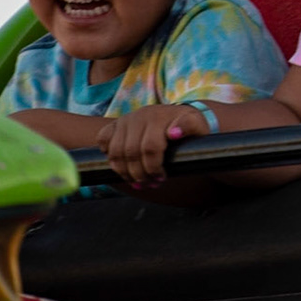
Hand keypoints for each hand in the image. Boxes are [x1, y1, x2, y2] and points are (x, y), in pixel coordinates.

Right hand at [97, 103, 211, 185]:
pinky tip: (121, 165)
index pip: (150, 147)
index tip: (162, 179)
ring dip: (124, 172)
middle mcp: (140, 115)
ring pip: (115, 151)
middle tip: (150, 185)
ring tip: (138, 182)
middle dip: (140, 174)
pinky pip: (102, 139)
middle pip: (131, 152)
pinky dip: (107, 154)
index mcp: (159, 116)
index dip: (154, 168)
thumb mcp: (197, 126)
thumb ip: (190, 127)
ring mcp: (125, 119)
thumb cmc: (188, 126)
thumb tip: (174, 133)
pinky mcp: (115, 123)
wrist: (178, 116)